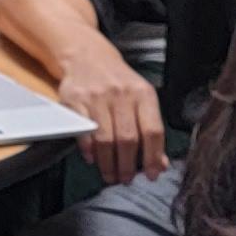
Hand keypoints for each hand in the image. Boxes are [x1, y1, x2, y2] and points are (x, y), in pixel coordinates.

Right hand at [49, 35, 167, 183]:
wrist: (88, 56)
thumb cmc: (117, 82)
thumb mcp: (141, 100)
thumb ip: (151, 131)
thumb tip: (159, 164)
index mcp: (143, 94)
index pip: (153, 131)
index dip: (153, 157)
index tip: (150, 174)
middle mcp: (121, 94)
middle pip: (128, 139)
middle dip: (127, 166)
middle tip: (124, 178)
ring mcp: (97, 97)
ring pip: (105, 139)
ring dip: (107, 163)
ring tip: (109, 174)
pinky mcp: (75, 100)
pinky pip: (83, 131)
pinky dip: (88, 149)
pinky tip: (92, 158)